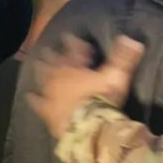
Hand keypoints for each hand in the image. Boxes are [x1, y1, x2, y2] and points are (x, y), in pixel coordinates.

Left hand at [28, 35, 144, 137]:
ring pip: (44, 79)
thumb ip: (124, 58)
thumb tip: (133, 39)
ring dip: (41, 71)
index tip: (70, 36)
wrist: (87, 126)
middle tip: (48, 48)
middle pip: (55, 63)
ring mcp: (51, 94)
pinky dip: (35, 99)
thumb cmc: (101, 99)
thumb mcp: (116, 76)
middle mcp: (60, 78)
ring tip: (37, 64)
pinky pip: (38, 103)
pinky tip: (30, 96)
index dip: (73, 43)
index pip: (74, 51)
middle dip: (53, 55)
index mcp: (76, 68)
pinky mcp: (47, 111)